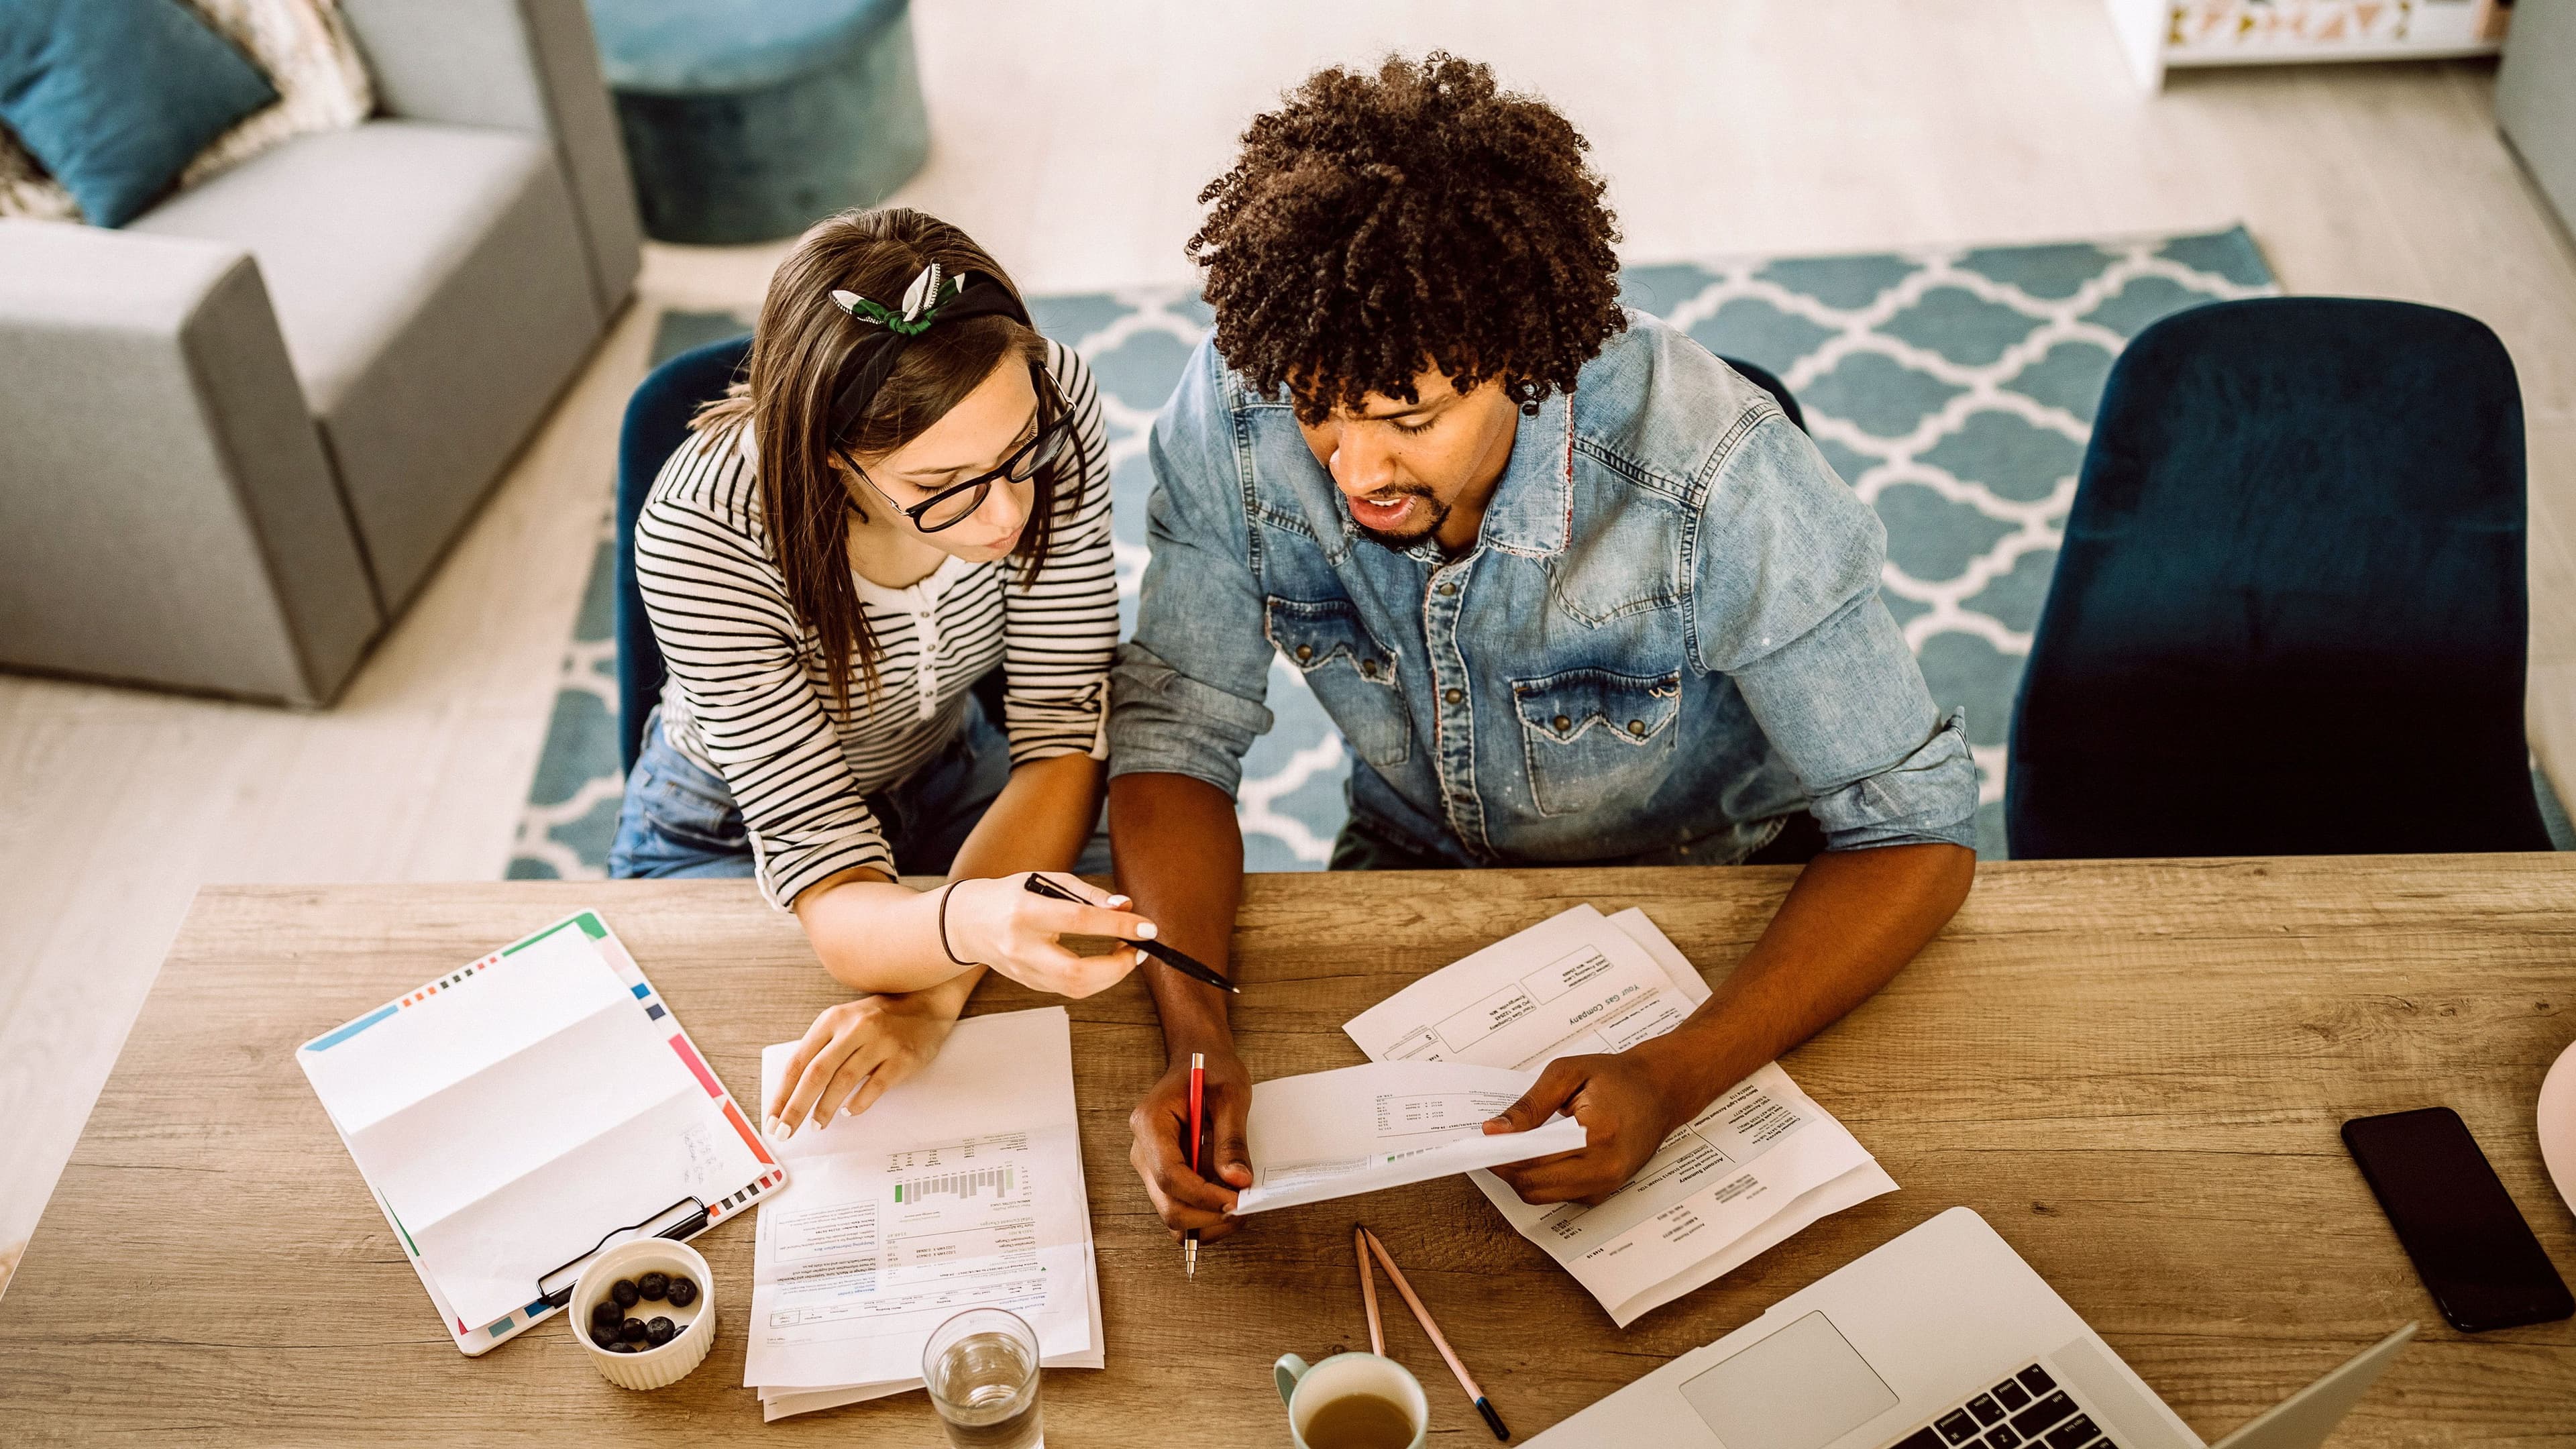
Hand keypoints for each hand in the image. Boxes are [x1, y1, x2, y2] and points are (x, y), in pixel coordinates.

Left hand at [766, 990, 962, 1135]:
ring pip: (844, 1080)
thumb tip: (794, 1092)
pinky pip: (876, 1085)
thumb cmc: (880, 1019)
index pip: (798, 1061)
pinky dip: (859, 1102)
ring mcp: (880, 1041)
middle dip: (796, 1107)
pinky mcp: (902, 1057)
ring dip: (825, 1108)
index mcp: (832, 1019)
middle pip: (816, 1073)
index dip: (782, 1093)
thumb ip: (823, 1049)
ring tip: (816, 1126)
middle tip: (784, 1132)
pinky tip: (848, 1112)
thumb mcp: (845, 1023)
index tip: (772, 1118)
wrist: (926, 1004)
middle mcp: (854, 1028)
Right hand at [945, 872, 1151, 998]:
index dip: (1118, 926)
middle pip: (1076, 972)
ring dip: (1111, 975)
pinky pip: (1070, 989)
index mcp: (1025, 912)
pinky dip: (1096, 978)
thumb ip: (1088, 895)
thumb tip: (1127, 907)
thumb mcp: (1046, 881)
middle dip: (1118, 967)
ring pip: (1076, 988)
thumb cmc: (1012, 895)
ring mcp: (1023, 972)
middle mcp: (1021, 947)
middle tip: (1139, 949)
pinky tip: (1106, 963)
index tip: (1147, 927)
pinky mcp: (1029, 984)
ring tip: (1126, 953)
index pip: (1079, 921)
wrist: (967, 923)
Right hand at [1127, 1046, 1252, 1241]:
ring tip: (1239, 1208)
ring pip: (1171, 1214)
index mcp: (1151, 1123)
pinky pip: (1179, 1209)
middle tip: (1243, 1208)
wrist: (1198, 1060)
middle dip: (1206, 1215)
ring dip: (1206, 1222)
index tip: (1236, 1200)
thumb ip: (1231, 1139)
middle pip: (1167, 1203)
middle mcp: (1142, 1149)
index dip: (1203, 1195)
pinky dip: (1203, 1217)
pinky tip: (1227, 1203)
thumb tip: (1237, 1181)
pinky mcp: (1163, 1176)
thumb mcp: (1230, 1095)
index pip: (1169, 1175)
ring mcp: (1150, 1166)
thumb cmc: (1212, 1070)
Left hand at [1481, 1048, 1692, 1205]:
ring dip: (1520, 1173)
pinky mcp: (1603, 1192)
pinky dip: (1540, 1176)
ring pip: (1541, 1195)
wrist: (1661, 1090)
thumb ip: (1528, 1106)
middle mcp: (1604, 1171)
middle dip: (1505, 1167)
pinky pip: (1557, 1193)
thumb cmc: (1617, 1078)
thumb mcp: (1567, 1074)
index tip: (1479, 1142)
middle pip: (1532, 1186)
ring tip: (1514, 1143)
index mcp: (1597, 1137)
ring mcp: (1605, 1186)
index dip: (1500, 1154)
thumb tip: (1494, 1130)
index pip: (1533, 1161)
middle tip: (1491, 1142)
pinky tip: (1537, 1152)